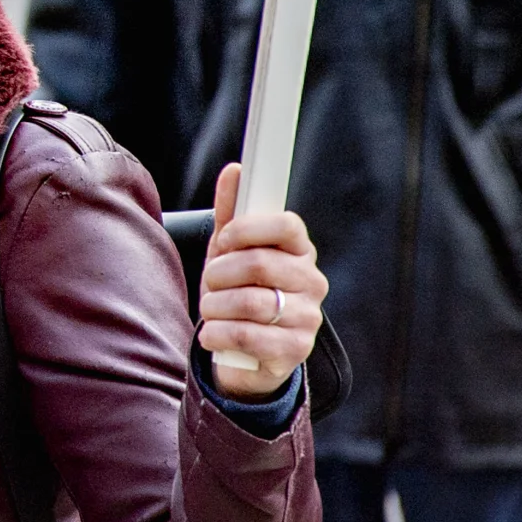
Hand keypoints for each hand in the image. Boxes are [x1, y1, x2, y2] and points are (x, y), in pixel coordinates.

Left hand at [197, 163, 326, 398]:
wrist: (239, 349)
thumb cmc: (235, 290)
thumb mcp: (228, 250)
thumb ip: (231, 211)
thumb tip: (235, 171)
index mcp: (299, 251)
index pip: (287, 225)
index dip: (248, 229)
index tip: (224, 241)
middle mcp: (312, 282)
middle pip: (260, 263)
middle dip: (220, 273)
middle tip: (210, 282)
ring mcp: (308, 318)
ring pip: (251, 302)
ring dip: (215, 306)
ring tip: (211, 310)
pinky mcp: (295, 350)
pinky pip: (248, 336)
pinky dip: (218, 334)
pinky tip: (213, 335)